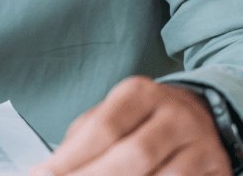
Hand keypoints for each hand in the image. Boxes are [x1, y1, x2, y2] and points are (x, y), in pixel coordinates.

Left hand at [30, 76, 230, 175]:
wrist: (197, 116)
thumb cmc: (139, 120)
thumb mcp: (109, 115)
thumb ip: (80, 141)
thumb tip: (46, 171)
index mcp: (139, 93)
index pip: (102, 128)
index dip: (71, 158)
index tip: (43, 175)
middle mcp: (173, 114)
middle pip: (133, 154)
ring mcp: (199, 142)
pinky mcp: (216, 167)